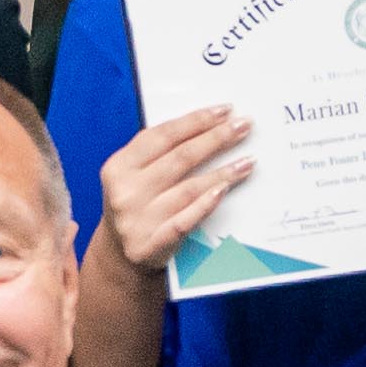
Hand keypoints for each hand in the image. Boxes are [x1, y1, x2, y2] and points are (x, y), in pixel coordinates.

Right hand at [92, 98, 257, 277]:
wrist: (119, 255)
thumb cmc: (135, 206)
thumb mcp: (132, 176)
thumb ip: (157, 153)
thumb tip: (206, 126)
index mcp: (118, 167)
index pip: (162, 135)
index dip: (196, 121)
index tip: (223, 111)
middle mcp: (125, 192)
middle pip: (180, 158)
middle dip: (216, 138)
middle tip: (242, 126)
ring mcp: (137, 220)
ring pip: (189, 188)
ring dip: (223, 172)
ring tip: (247, 160)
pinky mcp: (151, 245)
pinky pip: (186, 220)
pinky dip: (206, 204)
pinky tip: (224, 190)